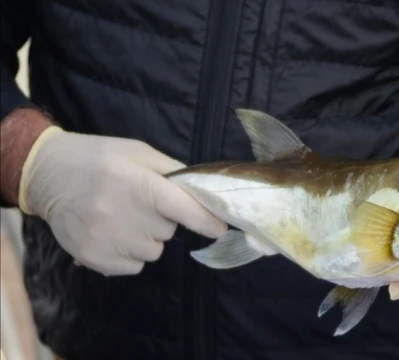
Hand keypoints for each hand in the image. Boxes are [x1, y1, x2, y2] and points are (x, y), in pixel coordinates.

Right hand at [17, 125, 226, 275]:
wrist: (46, 174)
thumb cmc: (99, 159)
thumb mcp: (138, 152)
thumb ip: (172, 172)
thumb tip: (204, 192)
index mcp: (136, 183)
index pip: (183, 209)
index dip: (206, 221)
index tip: (221, 228)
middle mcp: (121, 213)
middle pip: (168, 231)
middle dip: (163, 219)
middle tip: (139, 203)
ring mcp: (106, 239)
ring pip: (153, 251)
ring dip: (147, 238)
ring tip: (122, 216)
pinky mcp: (93, 258)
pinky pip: (134, 266)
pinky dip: (130, 253)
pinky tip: (113, 233)